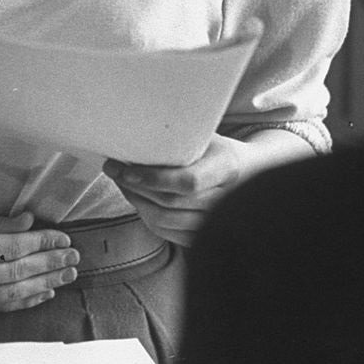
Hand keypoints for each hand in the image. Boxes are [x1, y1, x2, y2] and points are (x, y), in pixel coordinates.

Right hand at [0, 207, 79, 310]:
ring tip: (67, 275)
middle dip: (51, 264)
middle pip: (19, 272)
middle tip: (75, 257)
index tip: (64, 236)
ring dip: (44, 284)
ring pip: (13, 293)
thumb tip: (28, 221)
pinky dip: (23, 301)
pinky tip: (43, 294)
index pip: (14, 247)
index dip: (43, 242)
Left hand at [103, 134, 248, 247]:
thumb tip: (135, 127)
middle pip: (170, 204)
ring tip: (122, 182)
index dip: (152, 178)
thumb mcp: (208, 135)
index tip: (125, 169)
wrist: (250, 174)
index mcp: (227, 168)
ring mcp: (217, 223)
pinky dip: (146, 216)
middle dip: (134, 188)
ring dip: (136, 201)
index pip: (187, 182)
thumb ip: (181, 136)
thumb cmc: (219, 150)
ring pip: (165, 222)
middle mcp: (226, 200)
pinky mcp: (204, 236)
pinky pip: (167, 233)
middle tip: (113, 169)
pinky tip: (138, 199)